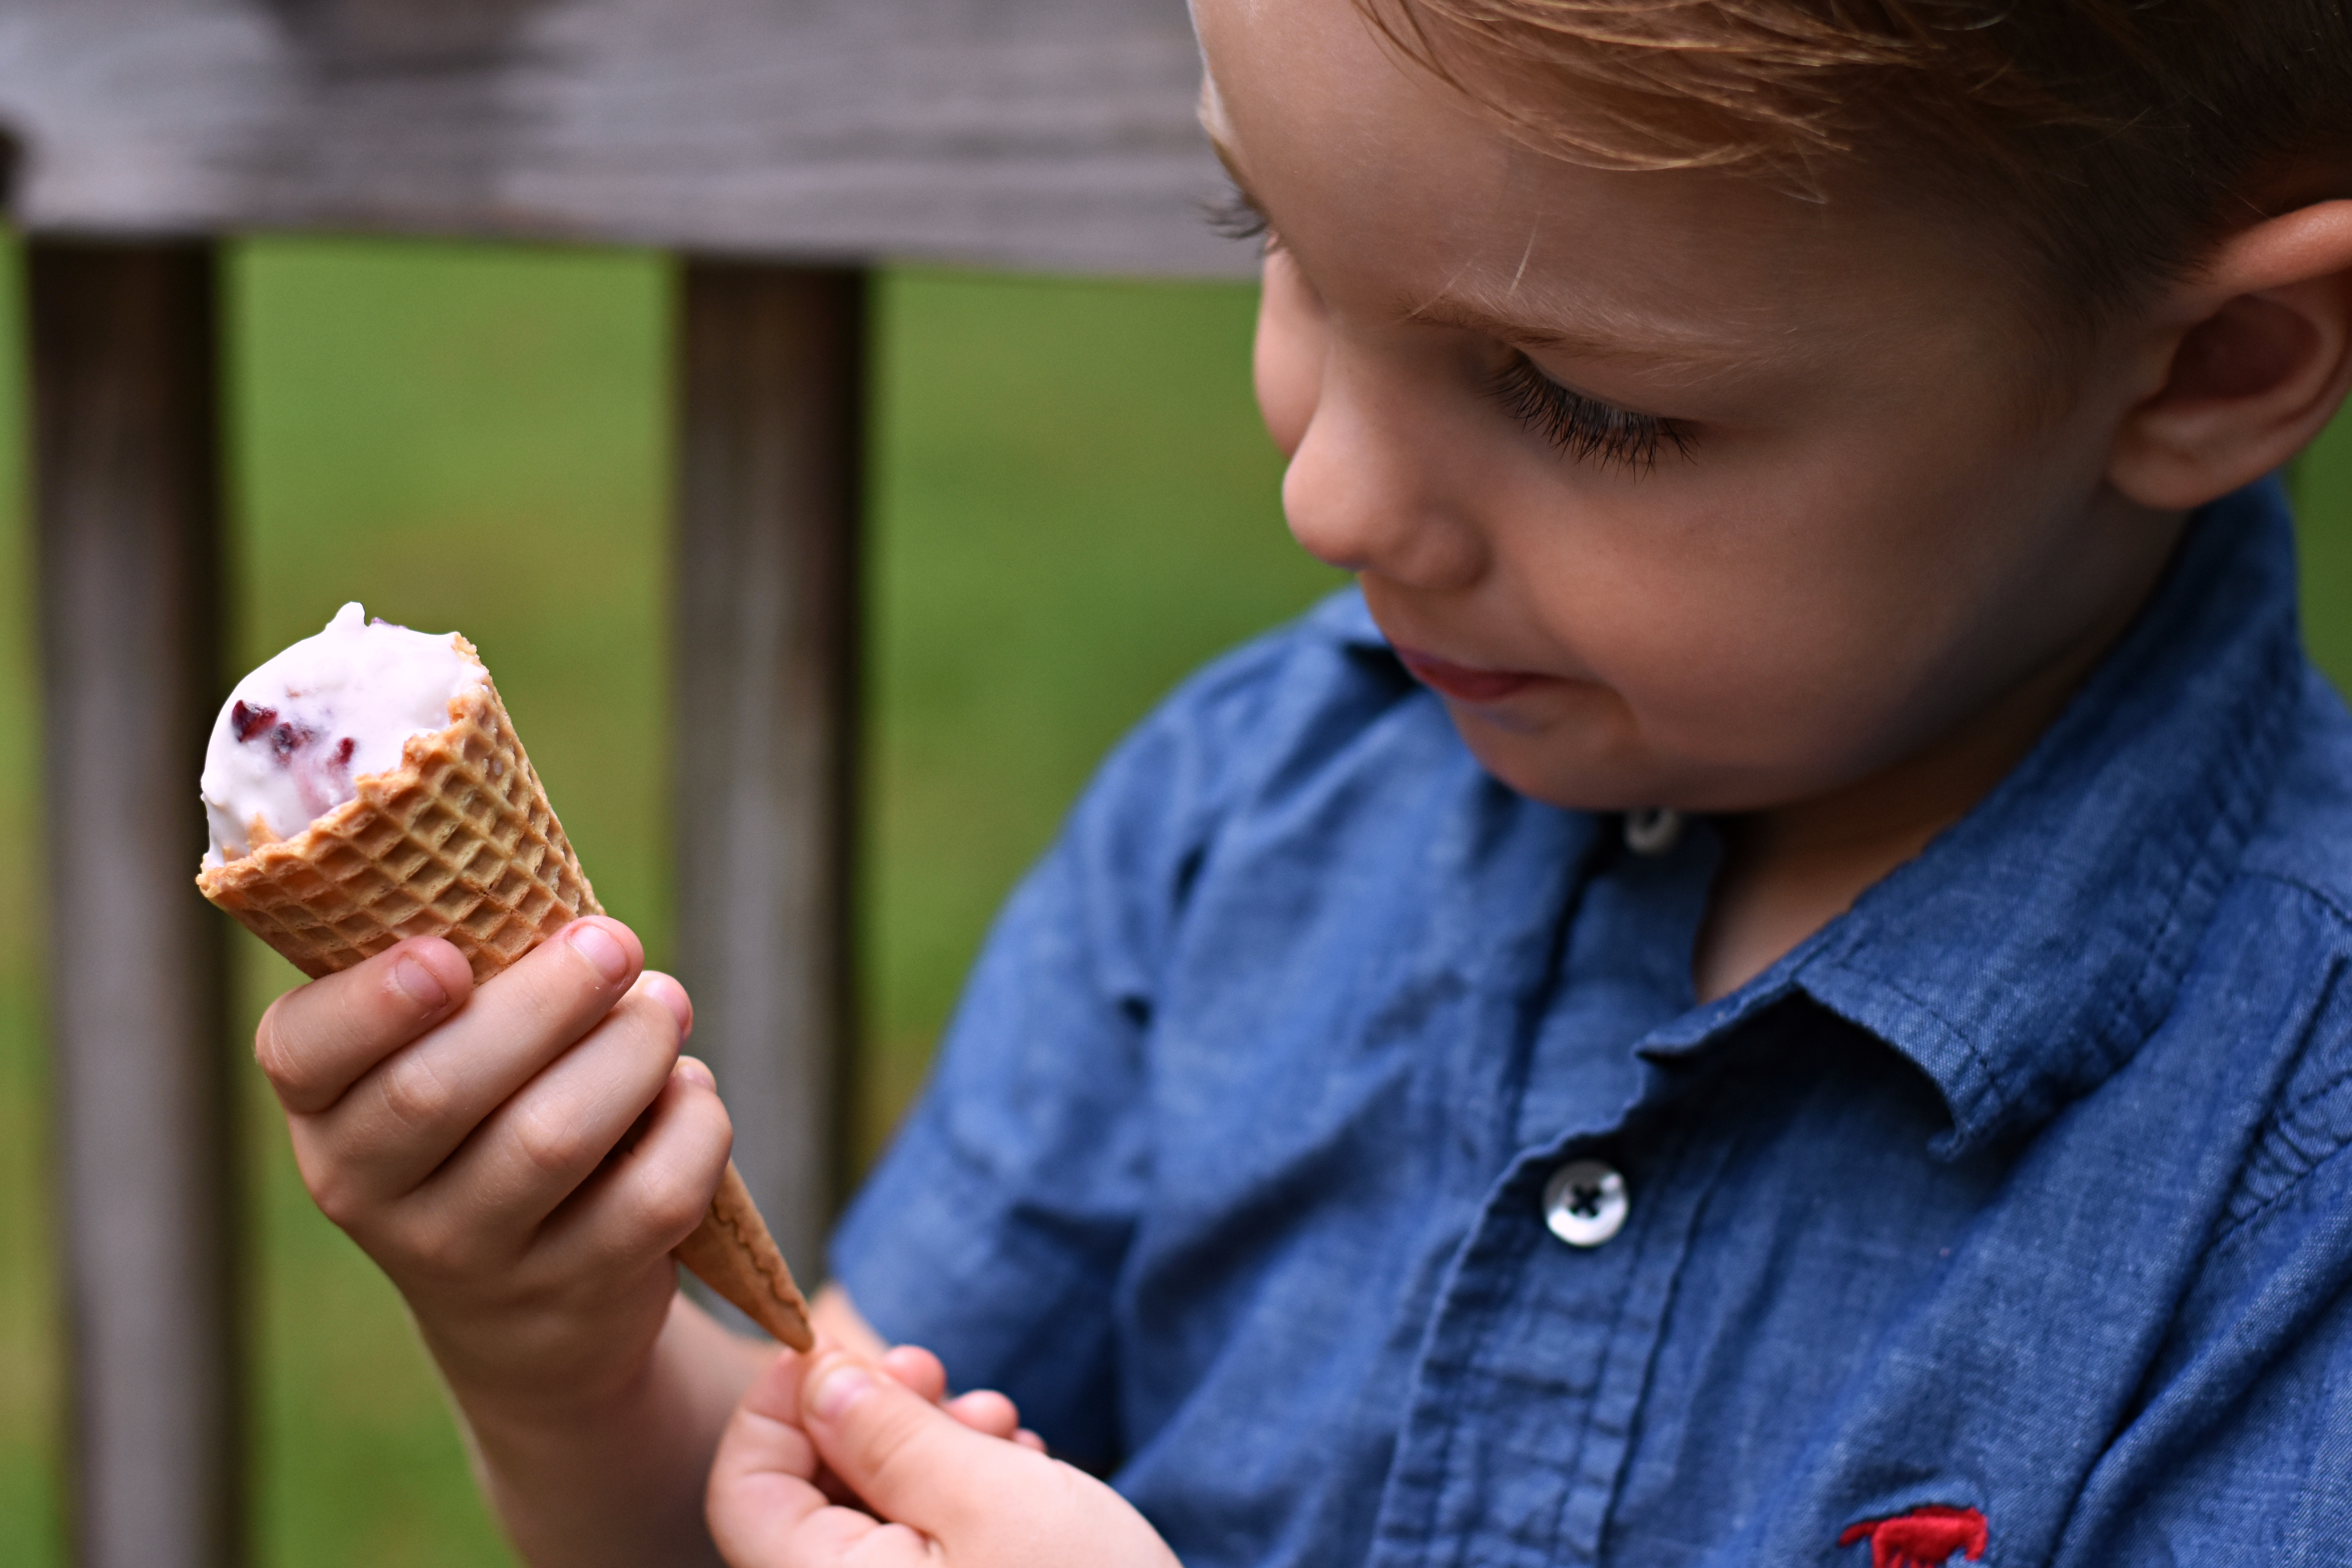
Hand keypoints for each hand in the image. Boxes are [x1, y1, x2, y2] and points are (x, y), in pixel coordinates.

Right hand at [252, 921, 725, 1417]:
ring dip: (631, 1051)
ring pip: (550, 1138)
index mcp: (327, 1110)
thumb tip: (595, 934)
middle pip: (438, 1088)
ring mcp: (470, 1256)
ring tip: (666, 1006)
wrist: (526, 1312)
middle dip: (547, 999)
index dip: (371, 1002)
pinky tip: (689, 1093)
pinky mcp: (573, 1293)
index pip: (302, 1051)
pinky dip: (690, 1126)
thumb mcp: (454, 1055)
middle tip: (614, 943)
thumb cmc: (493, 1121)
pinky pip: (650, 1198)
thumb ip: (488, 983)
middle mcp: (371, 1193)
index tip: (445, 956)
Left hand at [707, 1345, 1180, 1567]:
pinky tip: (1017, 1473)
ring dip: (927, 1450)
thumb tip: (817, 1380)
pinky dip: (956, 1500)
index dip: (777, 1403)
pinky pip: (916, 1554)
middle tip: (940, 1374)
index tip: (836, 1347)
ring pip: (869, 1518)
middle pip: (806, 1497)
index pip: (742, 1491)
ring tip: (1002, 1425)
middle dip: (872, 1418)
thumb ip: (888, 1434)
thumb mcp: (988, 1494)